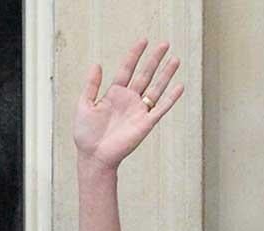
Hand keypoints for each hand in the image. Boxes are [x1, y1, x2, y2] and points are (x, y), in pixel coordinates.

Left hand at [72, 39, 182, 169]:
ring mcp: (138, 111)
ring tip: (175, 59)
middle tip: (165, 44)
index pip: (127, 69)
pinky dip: (171, 98)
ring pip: (156, 88)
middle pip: (145, 75)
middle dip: (154, 59)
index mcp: (114, 94)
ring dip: (166, 74)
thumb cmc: (86, 135)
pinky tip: (179, 86)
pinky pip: (161, 108)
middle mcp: (129, 100)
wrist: (94, 157)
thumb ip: (91, 86)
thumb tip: (97, 64)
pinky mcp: (145, 123)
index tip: (143, 41)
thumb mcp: (84, 106)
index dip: (134, 55)